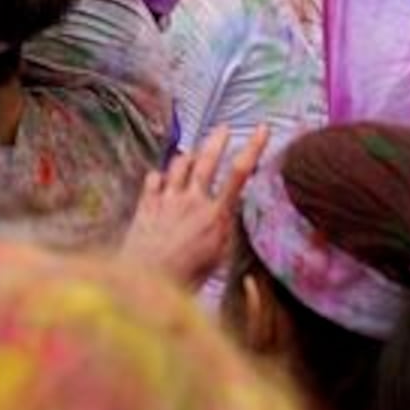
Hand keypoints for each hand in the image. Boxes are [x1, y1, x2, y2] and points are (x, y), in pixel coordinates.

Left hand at [120, 126, 268, 290]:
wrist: (146, 280)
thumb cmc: (187, 278)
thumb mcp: (219, 259)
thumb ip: (226, 231)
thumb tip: (232, 212)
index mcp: (215, 214)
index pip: (239, 174)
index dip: (253, 148)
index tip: (262, 128)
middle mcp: (191, 201)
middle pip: (207, 159)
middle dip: (217, 140)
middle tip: (224, 128)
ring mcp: (166, 199)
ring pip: (179, 164)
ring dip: (188, 156)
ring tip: (194, 153)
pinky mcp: (146, 204)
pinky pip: (154, 178)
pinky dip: (159, 177)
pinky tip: (161, 179)